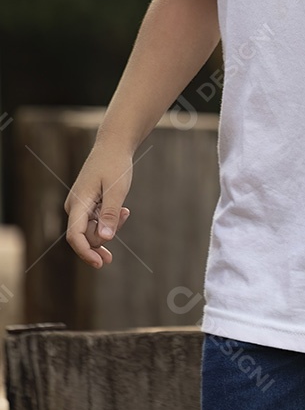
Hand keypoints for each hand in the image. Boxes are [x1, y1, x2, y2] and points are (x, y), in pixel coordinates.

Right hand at [64, 144, 133, 268]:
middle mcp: (74, 206)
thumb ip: (111, 214)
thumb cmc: (115, 165)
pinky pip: (97, 222)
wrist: (113, 145)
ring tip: (125, 210)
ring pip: (93, 230)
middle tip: (125, 213)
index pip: (75, 236)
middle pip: (87, 236)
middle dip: (106, 233)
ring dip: (110, 226)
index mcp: (78, 203)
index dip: (86, 252)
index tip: (99, 264)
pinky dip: (109, 221)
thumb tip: (106, 239)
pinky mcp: (87, 204)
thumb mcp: (117, 189)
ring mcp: (80, 206)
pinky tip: (123, 212)